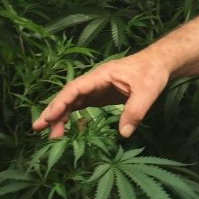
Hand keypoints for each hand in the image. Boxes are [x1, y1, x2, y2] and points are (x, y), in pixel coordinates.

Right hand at [32, 53, 168, 138]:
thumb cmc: (152, 73)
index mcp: (101, 75)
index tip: (49, 116)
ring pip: (73, 100)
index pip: (75, 88)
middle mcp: (94, 81)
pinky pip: (82, 104)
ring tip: (52, 134)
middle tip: (38, 129)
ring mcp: (97, 87)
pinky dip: (71, 114)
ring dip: (61, 115)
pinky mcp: (101, 94)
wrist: (159, 63)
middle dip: (53, 110)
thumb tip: (123, 134)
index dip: (61, 102)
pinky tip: (65, 126)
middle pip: (69, 95)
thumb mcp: (147, 91)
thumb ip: (135, 111)